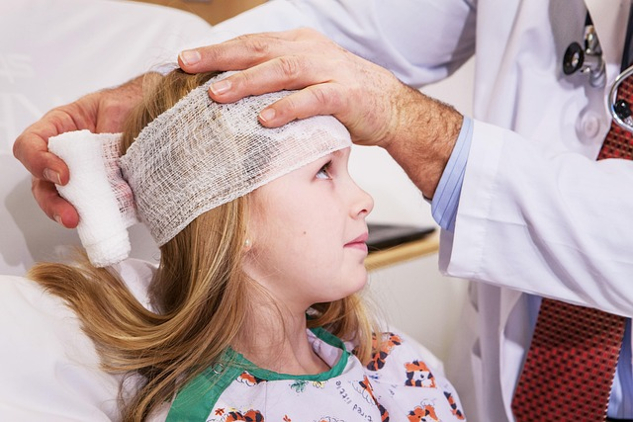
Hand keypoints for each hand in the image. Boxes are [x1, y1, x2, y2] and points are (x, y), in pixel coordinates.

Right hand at [13, 75, 145, 227]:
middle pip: (41, 183)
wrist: (155, 117)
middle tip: (71, 215)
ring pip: (63, 201)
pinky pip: (94, 208)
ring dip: (70, 215)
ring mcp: (83, 176)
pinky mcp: (103, 192)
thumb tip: (117, 151)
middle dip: (52, 203)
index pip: (30, 145)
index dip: (39, 162)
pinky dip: (99, 216)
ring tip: (83, 223)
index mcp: (60, 128)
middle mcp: (66, 156)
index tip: (64, 175)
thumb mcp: (114, 106)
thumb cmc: (130, 106)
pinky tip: (110, 218)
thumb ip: (109, 121)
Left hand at [179, 28, 461, 196]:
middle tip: (188, 65)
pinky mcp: (346, 95)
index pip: (251, 44)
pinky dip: (288, 107)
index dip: (217, 50)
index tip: (185, 60)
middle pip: (259, 50)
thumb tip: (228, 95)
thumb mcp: (304, 81)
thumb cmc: (341, 97)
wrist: (391, 107)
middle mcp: (310, 51)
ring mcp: (330, 70)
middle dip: (221, 57)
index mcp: (297, 45)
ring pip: (283, 70)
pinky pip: (314, 99)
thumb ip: (273, 82)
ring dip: (248, 81)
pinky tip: (266, 119)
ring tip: (218, 93)